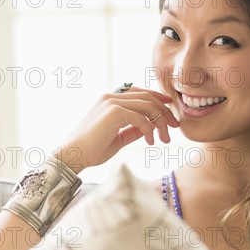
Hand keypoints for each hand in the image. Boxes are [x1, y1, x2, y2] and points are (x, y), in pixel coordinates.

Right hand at [54, 86, 178, 172]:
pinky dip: (150, 129)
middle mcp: (111, 96)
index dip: (159, 100)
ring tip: (165, 140)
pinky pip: (142, 118)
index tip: (170, 112)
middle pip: (148, 97)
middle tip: (175, 127)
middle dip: (165, 112)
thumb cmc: (93, 150)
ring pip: (148, 106)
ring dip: (161, 123)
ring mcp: (112, 101)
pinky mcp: (114, 111)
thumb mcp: (119, 138)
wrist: (74, 156)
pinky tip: (150, 141)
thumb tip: (150, 127)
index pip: (141, 93)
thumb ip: (133, 129)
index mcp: (110, 99)